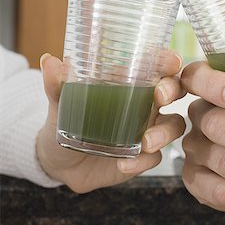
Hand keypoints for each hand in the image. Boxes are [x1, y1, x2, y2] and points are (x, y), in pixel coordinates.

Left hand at [37, 52, 185, 192]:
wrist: (59, 160)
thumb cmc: (65, 120)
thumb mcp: (59, 102)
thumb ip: (56, 83)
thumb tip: (49, 60)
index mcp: (129, 83)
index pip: (156, 65)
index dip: (168, 60)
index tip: (171, 61)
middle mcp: (144, 104)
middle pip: (174, 91)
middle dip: (172, 90)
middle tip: (160, 97)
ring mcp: (147, 129)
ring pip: (173, 125)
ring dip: (164, 132)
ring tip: (145, 143)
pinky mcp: (143, 156)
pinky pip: (154, 157)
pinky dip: (142, 161)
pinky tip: (124, 164)